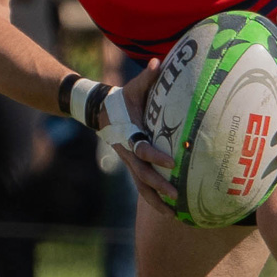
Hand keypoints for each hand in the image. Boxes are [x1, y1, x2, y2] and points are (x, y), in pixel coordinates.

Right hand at [102, 59, 176, 213]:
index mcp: (129, 134)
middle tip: (176, 195)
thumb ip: (147, 77)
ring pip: (141, 186)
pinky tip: (169, 211)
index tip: (173, 163)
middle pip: (142, 175)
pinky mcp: (132, 167)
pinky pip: (143, 186)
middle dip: (159, 186)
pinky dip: (154, 199)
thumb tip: (158, 62)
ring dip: (156, 201)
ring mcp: (129, 162)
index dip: (156, 156)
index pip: (143, 149)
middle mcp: (128, 152)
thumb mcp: (134, 87)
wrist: (100, 112)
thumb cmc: (123, 98)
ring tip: (174, 214)